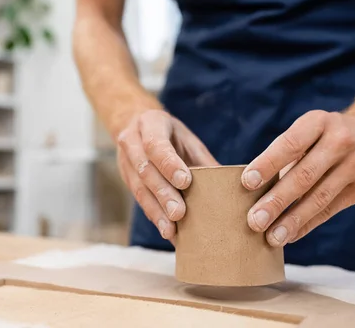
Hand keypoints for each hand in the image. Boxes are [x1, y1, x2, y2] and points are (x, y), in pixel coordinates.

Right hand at [117, 110, 218, 239]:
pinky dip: (154, 216)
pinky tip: (167, 230)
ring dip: (156, 211)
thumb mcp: (187, 139)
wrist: (137, 126)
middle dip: (163, 193)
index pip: (156, 144)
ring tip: (170, 230)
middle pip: (146, 170)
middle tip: (179, 213)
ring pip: (139, 188)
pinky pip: (139, 200)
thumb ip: (202, 160)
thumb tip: (229, 186)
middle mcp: (131, 142)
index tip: (185, 182)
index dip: (169, 164)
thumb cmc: (170, 135)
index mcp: (150, 124)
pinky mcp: (126, 180)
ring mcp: (125, 161)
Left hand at [241, 109, 354, 246]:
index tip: (247, 182)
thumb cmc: (327, 135)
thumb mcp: (311, 130)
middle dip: (277, 201)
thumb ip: (287, 155)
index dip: (268, 163)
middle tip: (254, 221)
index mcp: (318, 122)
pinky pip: (331, 209)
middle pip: (304, 175)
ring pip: (319, 197)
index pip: (290, 144)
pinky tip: (291, 235)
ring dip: (293, 220)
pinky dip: (308, 224)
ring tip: (272, 237)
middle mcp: (339, 141)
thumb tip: (254, 190)